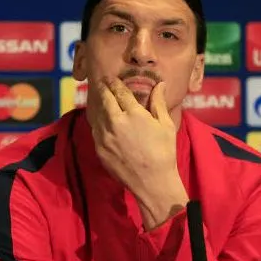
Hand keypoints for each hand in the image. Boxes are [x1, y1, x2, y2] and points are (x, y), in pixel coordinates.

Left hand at [86, 77, 188, 229]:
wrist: (152, 182)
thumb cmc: (164, 153)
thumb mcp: (165, 125)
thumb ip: (158, 102)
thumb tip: (160, 84)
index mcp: (134, 114)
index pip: (120, 92)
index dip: (115, 83)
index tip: (111, 78)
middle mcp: (116, 122)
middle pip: (105, 99)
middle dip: (104, 89)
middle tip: (102, 82)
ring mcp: (105, 136)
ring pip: (97, 114)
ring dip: (98, 104)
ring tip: (99, 97)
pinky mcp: (100, 149)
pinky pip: (95, 130)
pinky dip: (97, 121)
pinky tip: (99, 119)